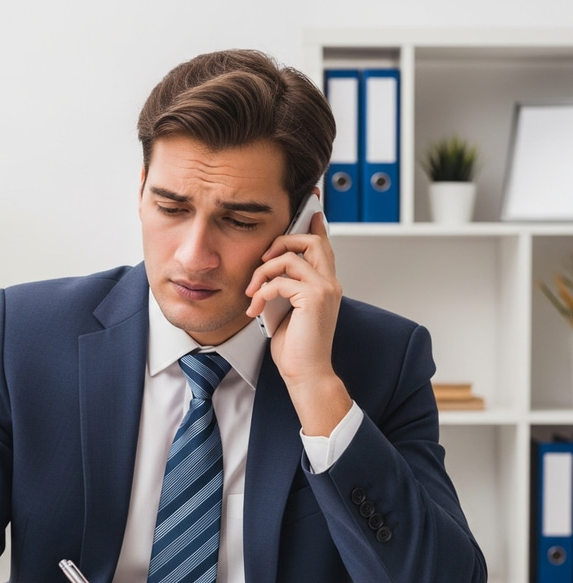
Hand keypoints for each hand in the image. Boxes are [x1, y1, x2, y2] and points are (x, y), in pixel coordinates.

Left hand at [245, 211, 351, 434]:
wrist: (306, 374)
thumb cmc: (296, 348)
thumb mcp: (286, 310)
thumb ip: (285, 288)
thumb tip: (270, 272)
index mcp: (325, 285)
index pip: (322, 245)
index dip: (314, 225)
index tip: (311, 209)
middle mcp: (330, 283)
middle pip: (310, 240)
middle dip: (281, 241)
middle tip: (262, 259)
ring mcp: (324, 289)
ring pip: (290, 257)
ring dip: (262, 271)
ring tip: (252, 291)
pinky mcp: (314, 298)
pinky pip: (280, 279)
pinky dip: (262, 292)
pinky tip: (255, 308)